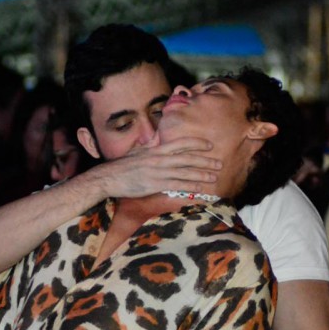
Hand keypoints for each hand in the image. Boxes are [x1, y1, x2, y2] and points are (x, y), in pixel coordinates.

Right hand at [87, 137, 221, 198]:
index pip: (181, 143)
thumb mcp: (139, 152)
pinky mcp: (155, 184)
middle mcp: (159, 158)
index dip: (196, 143)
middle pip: (187, 158)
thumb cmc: (123, 166)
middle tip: (219, 163)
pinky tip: (199, 188)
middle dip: (205, 160)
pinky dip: (189, 186)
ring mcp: (158, 172)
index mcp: (156, 149)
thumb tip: (161, 141)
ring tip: (214, 177)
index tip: (209, 145)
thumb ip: (152, 147)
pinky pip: (176, 185)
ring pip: (185, 172)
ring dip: (201, 174)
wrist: (109, 178)